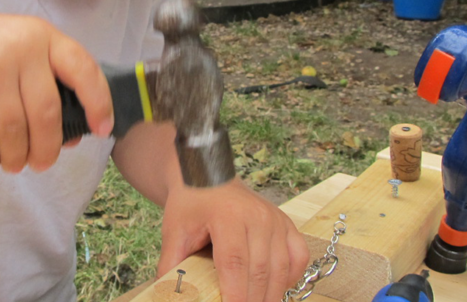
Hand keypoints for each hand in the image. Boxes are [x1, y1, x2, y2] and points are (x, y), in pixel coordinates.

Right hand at [0, 10, 112, 175]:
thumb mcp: (22, 54)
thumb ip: (49, 87)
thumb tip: (72, 136)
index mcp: (44, 37)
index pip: (83, 70)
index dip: (98, 103)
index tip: (102, 129)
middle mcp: (21, 47)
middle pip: (46, 111)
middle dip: (47, 147)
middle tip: (42, 163)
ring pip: (14, 128)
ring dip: (15, 156)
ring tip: (13, 164)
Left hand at [157, 179, 308, 301]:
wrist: (208, 176)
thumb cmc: (192, 204)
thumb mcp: (174, 231)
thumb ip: (171, 264)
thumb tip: (168, 293)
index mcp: (227, 215)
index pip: (234, 263)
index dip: (235, 293)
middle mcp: (257, 216)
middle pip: (260, 270)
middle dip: (252, 300)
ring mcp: (275, 219)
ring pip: (281, 268)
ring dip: (271, 295)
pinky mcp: (286, 223)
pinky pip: (298, 256)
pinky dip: (290, 277)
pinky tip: (274, 289)